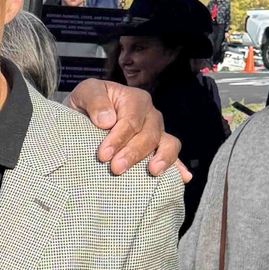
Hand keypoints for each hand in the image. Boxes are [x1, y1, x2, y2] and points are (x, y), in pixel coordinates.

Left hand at [68, 79, 189, 181]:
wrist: (87, 114)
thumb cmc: (87, 103)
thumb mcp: (85, 92)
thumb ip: (94, 100)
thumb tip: (106, 120)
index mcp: (135, 100)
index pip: (130, 121)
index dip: (118, 138)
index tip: (103, 155)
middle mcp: (150, 115)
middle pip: (149, 135)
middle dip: (133, 153)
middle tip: (116, 169)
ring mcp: (157, 132)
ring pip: (167, 143)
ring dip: (161, 158)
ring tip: (153, 172)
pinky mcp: (158, 147)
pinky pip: (173, 155)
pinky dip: (179, 166)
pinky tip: (183, 177)